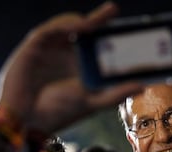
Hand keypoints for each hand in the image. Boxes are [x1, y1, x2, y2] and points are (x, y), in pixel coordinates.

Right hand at [0, 1, 142, 133]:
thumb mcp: (93, 102)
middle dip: (99, 19)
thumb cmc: (59, 113)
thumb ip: (115, 94)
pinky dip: (65, 25)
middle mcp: (65, 55)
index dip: (110, 36)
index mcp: (79, 66)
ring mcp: (49, 49)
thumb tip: (143, 86)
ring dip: (84, 20)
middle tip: (114, 10)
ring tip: (100, 18)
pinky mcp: (34, 46)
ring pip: (67, 25)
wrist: (28, 121)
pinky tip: (81, 26)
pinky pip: (50, 29)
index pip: (97, 46)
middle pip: (84, 31)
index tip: (129, 31)